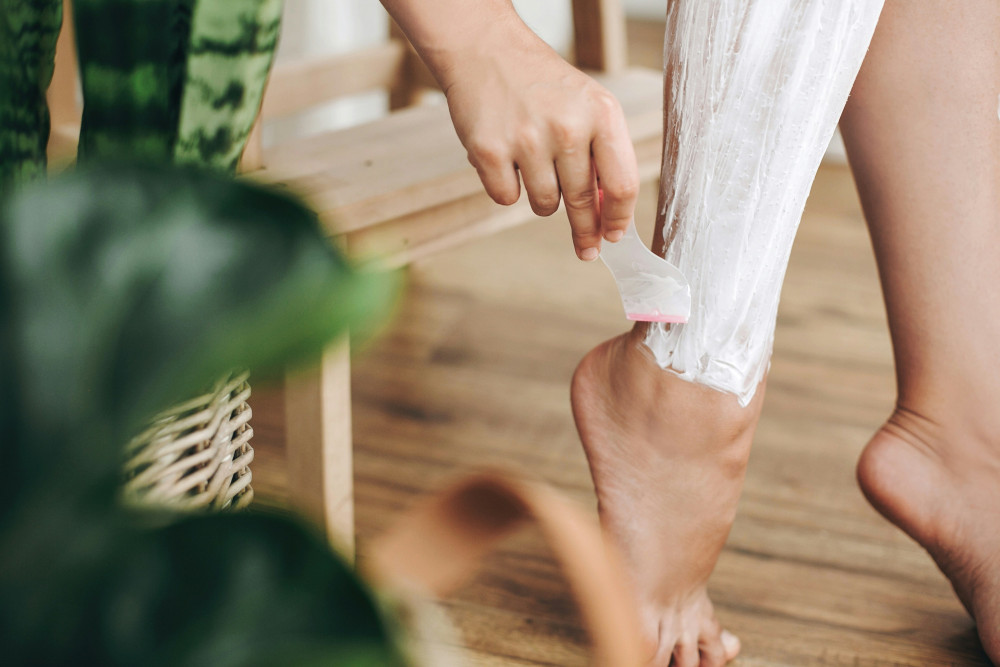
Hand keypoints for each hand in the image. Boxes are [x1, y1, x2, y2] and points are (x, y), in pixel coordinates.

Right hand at [436, 23, 638, 260]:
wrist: (487, 52)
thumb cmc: (543, 86)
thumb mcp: (587, 106)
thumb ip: (602, 155)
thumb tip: (608, 215)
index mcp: (601, 114)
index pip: (622, 184)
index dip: (620, 219)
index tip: (615, 236)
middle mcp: (567, 127)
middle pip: (584, 202)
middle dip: (586, 231)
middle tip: (587, 249)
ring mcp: (527, 140)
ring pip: (545, 204)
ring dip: (542, 198)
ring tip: (534, 164)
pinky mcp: (490, 151)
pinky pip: (507, 198)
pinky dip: (506, 188)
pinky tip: (505, 158)